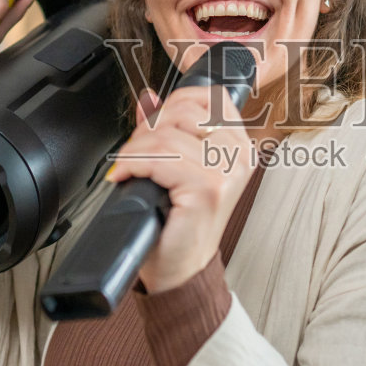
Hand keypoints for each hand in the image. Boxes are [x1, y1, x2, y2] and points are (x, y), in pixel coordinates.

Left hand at [105, 85, 255, 292]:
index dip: (174, 104)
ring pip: (166, 136)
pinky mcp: (208, 189)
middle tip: (136, 153)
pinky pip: (158, 158)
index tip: (155, 125)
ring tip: (130, 167)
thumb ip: (166, 130)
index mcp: (239, 146)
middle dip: (150, 128)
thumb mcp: (176, 168)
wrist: (181, 268)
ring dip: (135, 149)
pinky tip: (126, 176)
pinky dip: (133, 163)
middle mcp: (239, 156)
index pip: (211, 97)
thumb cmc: (179, 223)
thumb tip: (149, 98)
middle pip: (185, 111)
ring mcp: (227, 172)